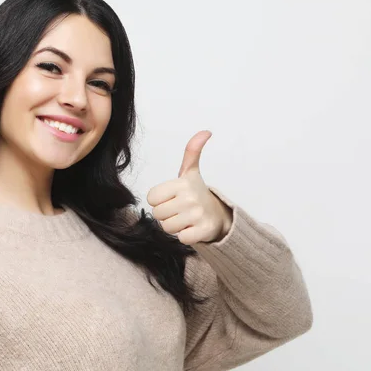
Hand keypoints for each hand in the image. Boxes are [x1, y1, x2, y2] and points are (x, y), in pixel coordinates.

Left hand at [147, 130, 232, 245]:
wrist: (219, 215)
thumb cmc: (196, 193)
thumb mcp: (191, 172)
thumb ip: (192, 151)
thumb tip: (206, 131)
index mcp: (182, 183)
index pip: (151, 198)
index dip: (159, 200)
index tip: (172, 198)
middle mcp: (190, 197)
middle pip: (157, 214)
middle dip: (166, 215)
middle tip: (180, 210)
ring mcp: (198, 215)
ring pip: (167, 228)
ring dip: (175, 227)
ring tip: (185, 219)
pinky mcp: (204, 231)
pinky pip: (181, 239)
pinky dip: (185, 236)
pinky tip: (193, 228)